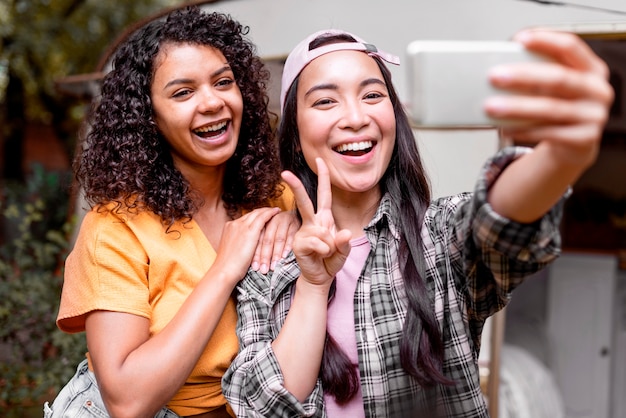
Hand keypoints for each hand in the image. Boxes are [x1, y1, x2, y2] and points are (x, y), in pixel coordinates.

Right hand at [211, 206, 280, 284]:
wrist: (224, 271)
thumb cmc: (228, 267)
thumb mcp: (232, 251)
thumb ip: (238, 244)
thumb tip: (244, 246)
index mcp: (228, 228)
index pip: (244, 219)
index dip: (254, 216)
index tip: (262, 216)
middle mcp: (234, 224)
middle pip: (251, 214)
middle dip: (262, 211)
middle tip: (272, 210)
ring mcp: (241, 226)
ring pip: (257, 213)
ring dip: (267, 210)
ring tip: (276, 210)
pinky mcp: (250, 231)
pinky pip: (262, 217)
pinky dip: (270, 213)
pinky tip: (277, 212)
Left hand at [252, 209, 298, 273]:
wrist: (298, 215)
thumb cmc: (282, 228)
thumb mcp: (271, 232)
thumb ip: (263, 243)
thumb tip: (256, 264)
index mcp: (265, 222)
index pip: (259, 240)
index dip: (256, 254)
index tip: (255, 268)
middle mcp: (274, 221)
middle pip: (268, 240)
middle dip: (265, 256)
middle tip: (264, 270)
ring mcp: (285, 221)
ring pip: (279, 239)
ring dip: (276, 253)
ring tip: (274, 265)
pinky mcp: (296, 223)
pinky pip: (291, 236)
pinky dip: (288, 246)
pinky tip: (285, 256)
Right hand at [280, 158, 351, 287]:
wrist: (321, 277)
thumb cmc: (332, 260)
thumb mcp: (344, 252)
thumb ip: (345, 243)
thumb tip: (344, 233)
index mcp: (324, 218)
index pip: (324, 194)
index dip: (324, 177)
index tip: (320, 159)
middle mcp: (313, 222)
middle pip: (305, 201)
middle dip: (296, 186)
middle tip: (285, 173)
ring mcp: (304, 232)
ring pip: (317, 229)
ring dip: (330, 245)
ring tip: (328, 253)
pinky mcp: (298, 244)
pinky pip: (317, 243)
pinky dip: (324, 251)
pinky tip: (321, 256)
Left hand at [485, 29, 613, 168]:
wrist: (575, 141)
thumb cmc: (561, 105)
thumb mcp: (555, 86)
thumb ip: (538, 73)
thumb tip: (500, 68)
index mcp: (592, 69)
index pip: (570, 47)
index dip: (545, 40)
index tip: (520, 39)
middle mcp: (597, 90)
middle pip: (558, 78)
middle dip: (524, 76)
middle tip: (495, 76)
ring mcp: (593, 116)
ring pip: (551, 108)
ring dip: (517, 107)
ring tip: (492, 106)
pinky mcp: (583, 139)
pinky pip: (548, 133)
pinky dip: (524, 130)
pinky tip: (505, 128)